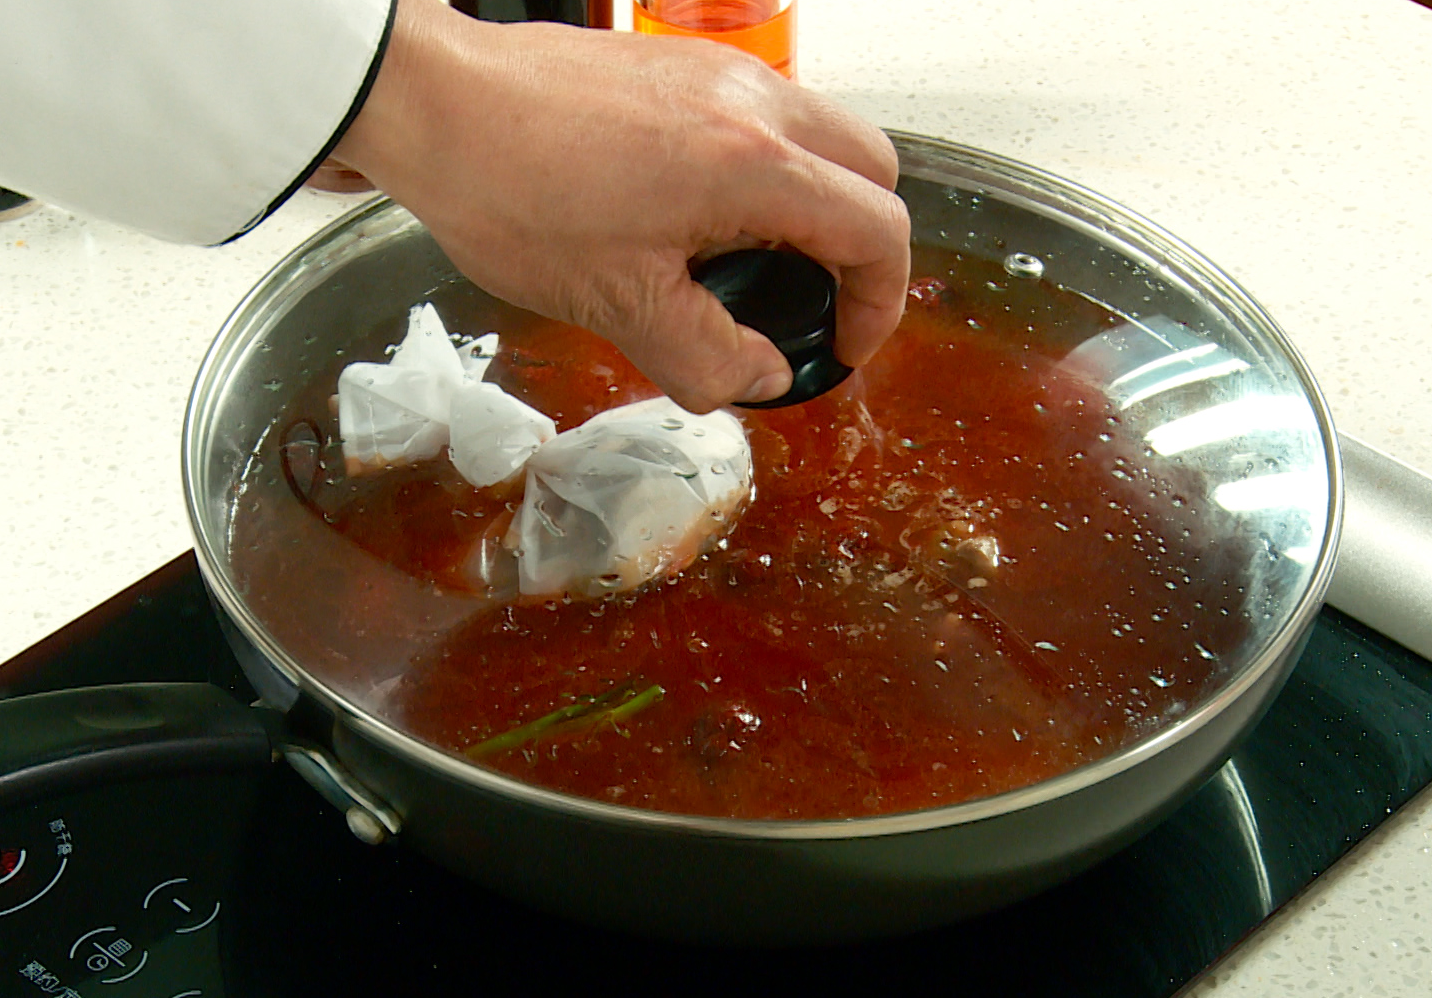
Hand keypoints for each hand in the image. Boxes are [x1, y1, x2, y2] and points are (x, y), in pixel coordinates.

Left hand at [332, 0, 909, 412]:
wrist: (430, 102)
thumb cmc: (512, 188)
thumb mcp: (618, 303)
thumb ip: (708, 357)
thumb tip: (761, 376)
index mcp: (756, 165)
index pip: (879, 230)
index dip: (879, 304)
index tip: (841, 347)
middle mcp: (755, 103)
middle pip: (872, 170)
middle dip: (863, 248)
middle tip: (814, 305)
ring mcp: (719, 73)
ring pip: (820, 138)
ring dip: (814, 206)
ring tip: (753, 266)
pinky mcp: (679, 65)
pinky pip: (764, 117)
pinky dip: (767, 171)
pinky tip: (699, 218)